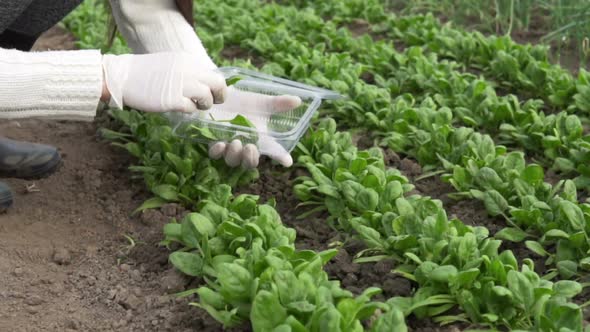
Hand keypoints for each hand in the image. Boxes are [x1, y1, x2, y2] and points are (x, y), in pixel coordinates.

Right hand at [108, 0, 298, 167]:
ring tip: (196, 106)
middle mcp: (188, 70)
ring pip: (207, 96)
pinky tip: (182, 109)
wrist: (122, 76)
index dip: (218, 86)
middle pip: (218, 83)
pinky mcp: (171, 99)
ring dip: (205, 104)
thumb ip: (189, 71)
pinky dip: (190, 111)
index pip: (215, 73)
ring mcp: (180, 85)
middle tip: (214, 102)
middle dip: (220, 95)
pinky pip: (191, 108)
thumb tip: (206, 84)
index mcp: (189, 61)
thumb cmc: (146, 73)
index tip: (215, 93)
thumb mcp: (172, 64)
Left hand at [207, 90, 301, 168]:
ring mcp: (230, 145)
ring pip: (232, 161)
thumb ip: (279, 103)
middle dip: (251, 159)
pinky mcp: (214, 141)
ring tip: (235, 142)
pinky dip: (217, 151)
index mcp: (260, 139)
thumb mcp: (263, 102)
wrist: (222, 97)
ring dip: (234, 155)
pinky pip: (214, 154)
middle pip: (250, 162)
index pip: (274, 151)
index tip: (288, 161)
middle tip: (251, 148)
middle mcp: (246, 145)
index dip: (282, 157)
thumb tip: (298, 100)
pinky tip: (220, 144)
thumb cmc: (245, 102)